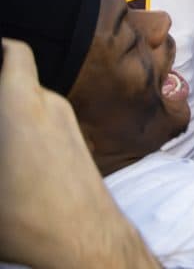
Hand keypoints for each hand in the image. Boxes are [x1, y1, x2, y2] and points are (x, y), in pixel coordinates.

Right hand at [0, 39, 158, 267]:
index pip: (13, 52)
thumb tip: (3, 132)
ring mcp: (69, 124)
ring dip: (11, 116)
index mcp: (22, 104)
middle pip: (17, 83)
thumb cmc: (28, 215)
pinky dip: (25, 132)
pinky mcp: (77, 143)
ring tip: (1, 147)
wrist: (86, 239)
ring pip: (31, 106)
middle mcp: (51, 106)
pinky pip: (45, 124)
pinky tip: (11, 160)